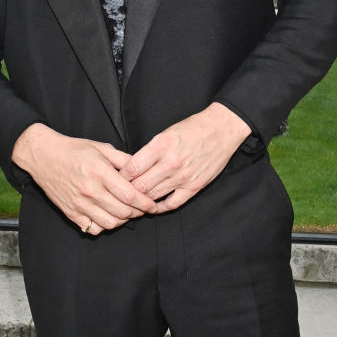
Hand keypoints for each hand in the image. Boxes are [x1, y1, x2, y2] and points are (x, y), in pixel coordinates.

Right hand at [12, 123, 157, 234]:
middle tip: (142, 208)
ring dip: (123, 221)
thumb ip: (123, 160)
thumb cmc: (73, 150)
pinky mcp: (71, 213)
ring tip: (127, 212)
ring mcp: (79, 204)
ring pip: (110, 223)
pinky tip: (108, 216)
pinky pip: (93, 229)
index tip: (152, 204)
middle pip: (123, 212)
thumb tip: (143, 170)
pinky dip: (104, 226)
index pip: (129, 195)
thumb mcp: (101, 148)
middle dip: (138, 212)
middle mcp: (90, 190)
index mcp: (100, 172)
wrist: (43, 156)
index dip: (145, 203)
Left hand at [120, 103, 250, 212]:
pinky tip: (153, 207)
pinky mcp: (194, 186)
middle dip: (127, 192)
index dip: (120, 177)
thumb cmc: (192, 129)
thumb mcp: (166, 132)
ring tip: (133, 202)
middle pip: (140, 186)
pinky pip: (172, 204)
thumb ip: (149, 151)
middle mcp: (171, 162)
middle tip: (119, 194)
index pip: (132, 168)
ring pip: (153, 196)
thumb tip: (130, 168)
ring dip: (141, 200)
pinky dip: (160, 208)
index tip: (114, 180)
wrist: (221, 130)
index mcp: (161, 145)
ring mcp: (183, 176)